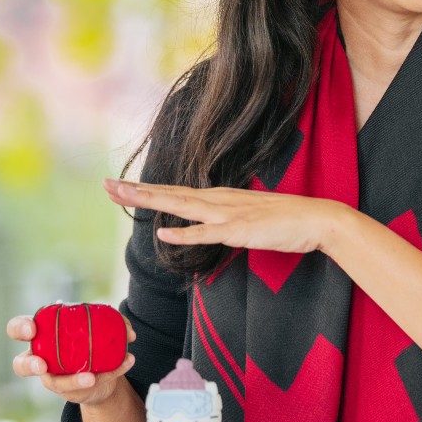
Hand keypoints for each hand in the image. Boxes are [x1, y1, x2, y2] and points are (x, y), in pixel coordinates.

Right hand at [6, 313, 137, 405]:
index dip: (20, 329)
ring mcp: (54, 379)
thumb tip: (129, 332)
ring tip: (90, 378)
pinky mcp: (71, 392)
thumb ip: (112, 322)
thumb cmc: (88, 340)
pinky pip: (86, 387)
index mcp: (41, 335)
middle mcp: (41, 359)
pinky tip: (125, 363)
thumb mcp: (96, 326)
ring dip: (72, 381)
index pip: (18, 329)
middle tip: (42, 365)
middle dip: (29, 364)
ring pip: (54, 384)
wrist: (99, 371)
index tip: (32, 329)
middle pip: (22, 364)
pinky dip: (109, 374)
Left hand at [105, 178, 354, 254]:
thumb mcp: (248, 218)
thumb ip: (225, 220)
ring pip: (182, 207)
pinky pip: (208, 235)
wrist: (317, 219)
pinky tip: (165, 236)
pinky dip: (185, 235)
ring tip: (124, 196)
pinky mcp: (241, 231)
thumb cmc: (285, 221)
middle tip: (105, 185)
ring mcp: (229, 214)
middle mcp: (219, 201)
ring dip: (152, 201)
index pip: (175, 193)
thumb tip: (207, 226)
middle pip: (170, 195)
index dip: (145, 190)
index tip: (119, 186)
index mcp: (219, 198)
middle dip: (136, 191)